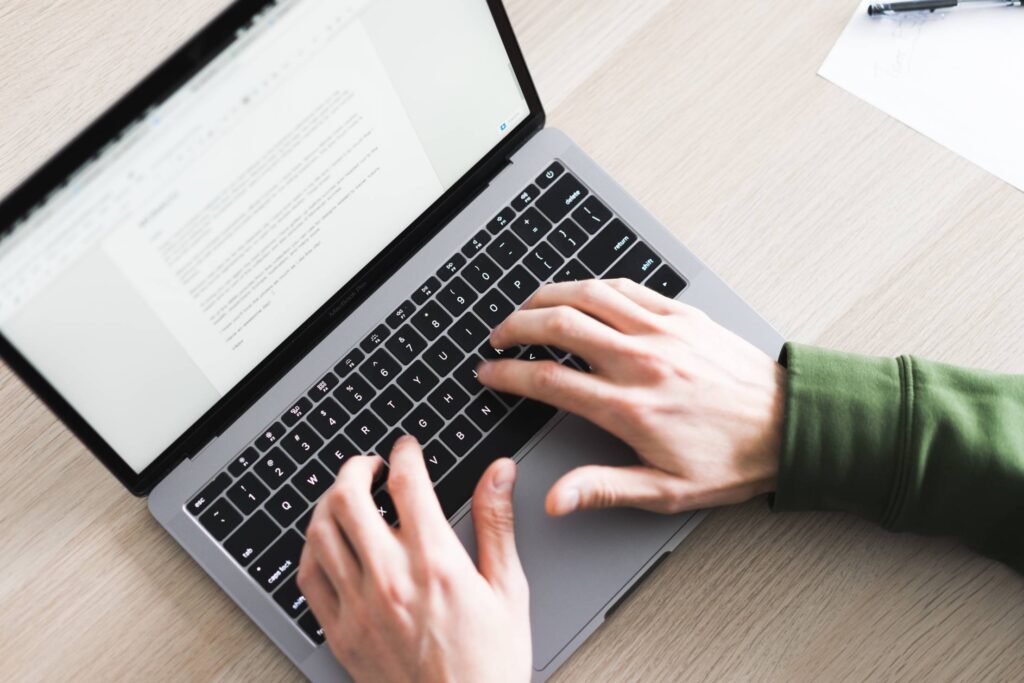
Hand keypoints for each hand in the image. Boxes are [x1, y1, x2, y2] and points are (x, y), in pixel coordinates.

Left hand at [297, 438, 530, 681]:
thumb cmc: (490, 664)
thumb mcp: (508, 590)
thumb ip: (497, 524)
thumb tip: (499, 474)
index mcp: (437, 564)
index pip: (407, 483)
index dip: (405, 454)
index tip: (407, 449)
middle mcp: (391, 579)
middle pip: (349, 498)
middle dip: (357, 467)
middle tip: (370, 464)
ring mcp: (359, 607)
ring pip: (321, 532)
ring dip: (330, 502)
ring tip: (346, 496)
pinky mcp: (340, 633)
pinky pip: (308, 577)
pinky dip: (314, 548)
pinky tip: (329, 542)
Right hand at [477, 278, 783, 515]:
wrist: (790, 426)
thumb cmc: (731, 461)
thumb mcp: (665, 491)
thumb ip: (603, 489)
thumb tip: (556, 499)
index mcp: (629, 406)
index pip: (549, 380)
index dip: (508, 374)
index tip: (489, 373)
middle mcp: (640, 361)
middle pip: (559, 325)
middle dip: (517, 325)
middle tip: (499, 336)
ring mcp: (663, 331)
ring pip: (589, 295)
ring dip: (548, 296)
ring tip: (527, 307)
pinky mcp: (684, 315)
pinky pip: (628, 288)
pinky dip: (594, 286)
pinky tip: (580, 294)